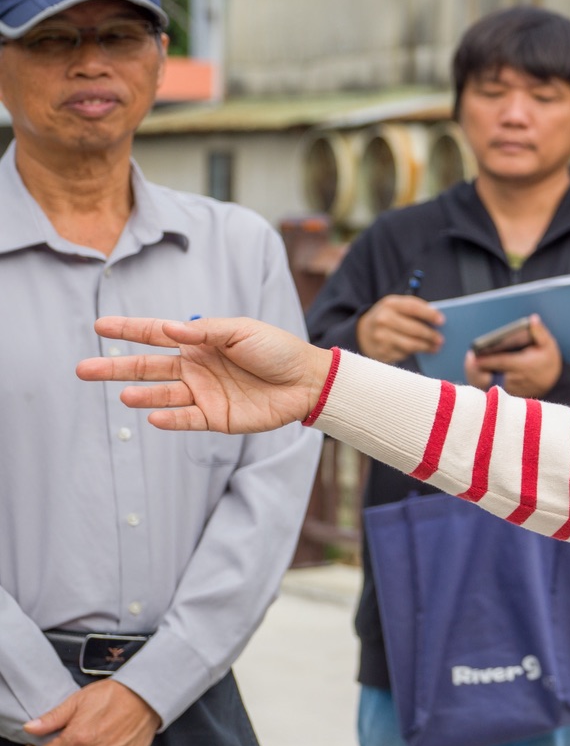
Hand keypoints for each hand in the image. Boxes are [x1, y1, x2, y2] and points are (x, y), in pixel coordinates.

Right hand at [78, 316, 336, 434]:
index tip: (99, 326)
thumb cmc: (277, 349)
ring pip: (162, 395)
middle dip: (116, 368)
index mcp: (200, 342)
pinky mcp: (215, 417)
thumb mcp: (242, 331)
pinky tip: (153, 416)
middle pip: (147, 367)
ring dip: (142, 395)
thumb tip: (167, 327)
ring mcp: (202, 393)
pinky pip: (186, 419)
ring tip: (123, 395)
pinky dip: (169, 418)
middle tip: (83, 370)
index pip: (156, 334)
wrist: (309, 380)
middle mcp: (195, 368)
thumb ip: (205, 330)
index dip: (128, 330)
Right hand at [356, 293, 444, 362]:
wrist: (363, 332)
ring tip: (435, 347)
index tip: (442, 321)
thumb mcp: (397, 306)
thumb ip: (415, 309)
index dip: (429, 314)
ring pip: (410, 344)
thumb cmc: (389, 317)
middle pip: (413, 328)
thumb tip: (437, 321)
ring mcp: (380, 337)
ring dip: (425, 347)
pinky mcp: (381, 351)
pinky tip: (421, 350)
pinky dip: (414, 352)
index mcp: (390, 304)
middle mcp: (383, 319)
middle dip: (430, 335)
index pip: (413, 307)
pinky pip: (403, 354)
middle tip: (441, 339)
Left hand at [464, 314, 561, 396]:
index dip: (486, 359)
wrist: (554, 383)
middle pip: (491, 374)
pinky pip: (490, 390)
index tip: (474, 355)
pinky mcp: (507, 395)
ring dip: (477, 375)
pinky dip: (482, 382)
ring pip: (489, 383)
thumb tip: (533, 319)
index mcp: (523, 365)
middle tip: (470, 359)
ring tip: (471, 364)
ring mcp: (510, 389)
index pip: (501, 362)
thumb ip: (539, 332)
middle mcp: (515, 379)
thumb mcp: (548, 345)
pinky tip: (477, 373)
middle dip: (477, 368)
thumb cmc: (548, 361)